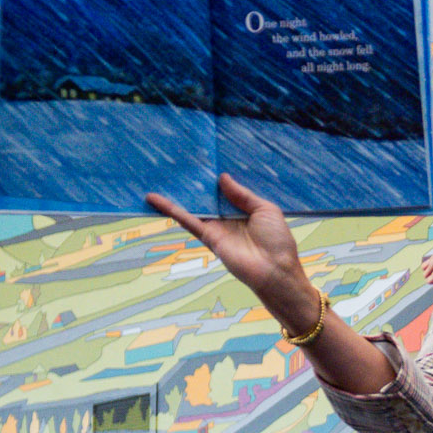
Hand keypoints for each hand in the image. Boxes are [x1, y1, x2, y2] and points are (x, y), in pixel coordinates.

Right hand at [149, 174, 322, 331]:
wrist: (275, 270)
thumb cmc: (277, 240)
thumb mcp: (265, 209)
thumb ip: (243, 194)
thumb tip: (222, 177)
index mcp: (245, 210)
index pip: (226, 191)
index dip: (215, 179)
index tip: (201, 162)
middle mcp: (228, 218)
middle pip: (206, 198)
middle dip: (193, 184)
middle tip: (175, 164)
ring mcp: (217, 228)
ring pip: (193, 207)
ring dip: (176, 195)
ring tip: (158, 177)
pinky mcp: (209, 237)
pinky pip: (187, 221)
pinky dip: (171, 210)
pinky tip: (154, 199)